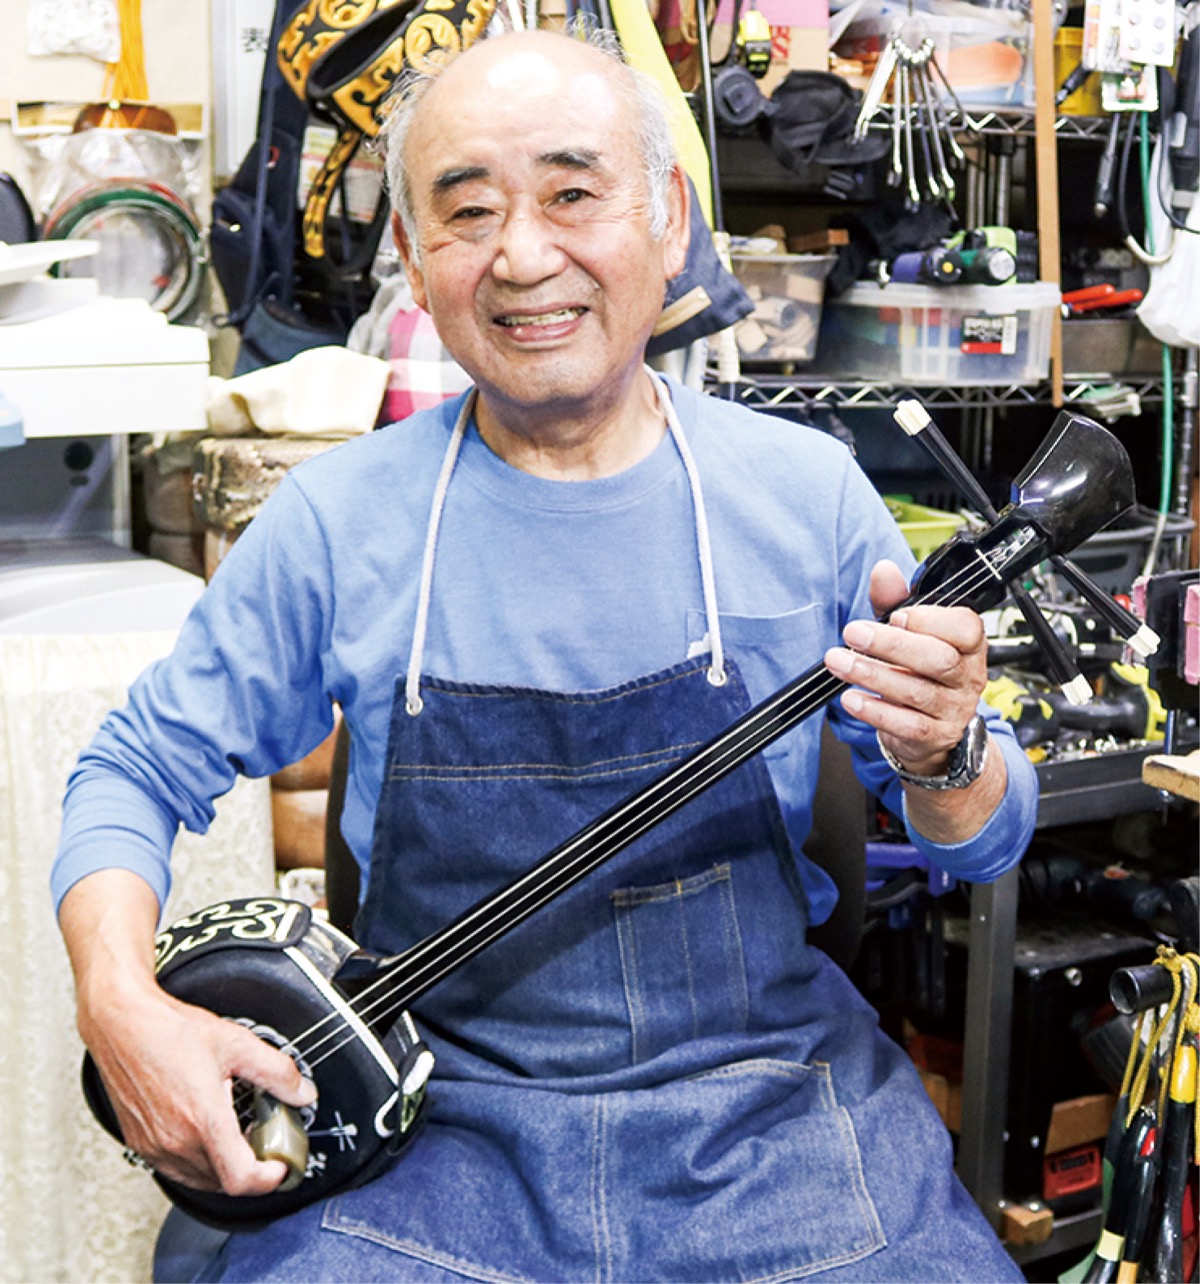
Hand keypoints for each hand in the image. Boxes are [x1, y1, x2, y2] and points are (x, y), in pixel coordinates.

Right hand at [83, 982, 316, 1194]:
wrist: (123, 1024)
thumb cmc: (170, 1032)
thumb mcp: (238, 1044)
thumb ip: (277, 1072)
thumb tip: (302, 1092)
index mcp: (203, 1121)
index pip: (241, 1179)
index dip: (269, 1178)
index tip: (282, 1165)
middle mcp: (175, 1142)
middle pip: (224, 1182)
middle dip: (251, 1168)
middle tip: (265, 1140)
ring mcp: (154, 1146)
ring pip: (199, 1178)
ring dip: (224, 1167)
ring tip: (238, 1133)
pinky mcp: (139, 1143)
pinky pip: (176, 1169)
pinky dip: (199, 1161)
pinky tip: (207, 1131)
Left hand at [823, 559, 988, 775]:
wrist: (930, 727)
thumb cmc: (919, 668)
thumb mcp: (909, 632)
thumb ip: (895, 601)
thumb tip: (883, 570)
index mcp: (969, 644)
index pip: (965, 628)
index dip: (929, 620)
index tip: (895, 616)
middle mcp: (967, 675)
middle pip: (937, 659)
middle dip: (890, 644)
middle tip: (853, 633)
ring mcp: (954, 708)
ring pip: (916, 691)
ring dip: (871, 674)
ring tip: (839, 661)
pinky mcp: (935, 735)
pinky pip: (906, 724)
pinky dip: (875, 710)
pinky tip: (851, 698)